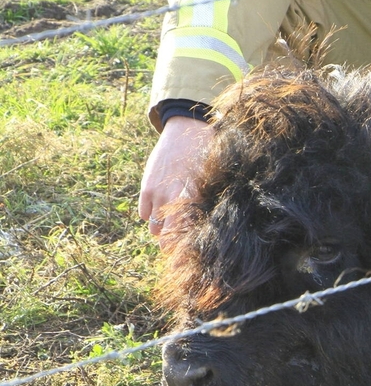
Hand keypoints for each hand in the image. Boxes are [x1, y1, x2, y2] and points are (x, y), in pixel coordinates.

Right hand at [139, 116, 212, 242]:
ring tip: (172, 222)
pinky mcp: (146, 188)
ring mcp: (158, 194)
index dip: (186, 248)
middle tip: (180, 243)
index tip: (190, 255)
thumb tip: (210, 229)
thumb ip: (206, 204)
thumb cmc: (206, 157)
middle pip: (168, 237)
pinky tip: (161, 207)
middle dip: (172, 244)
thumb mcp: (211, 182)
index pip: (186, 234)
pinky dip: (150, 215)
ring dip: (161, 229)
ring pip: (154, 229)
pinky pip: (143, 214)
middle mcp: (174, 199)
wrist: (186, 130)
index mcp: (195, 199)